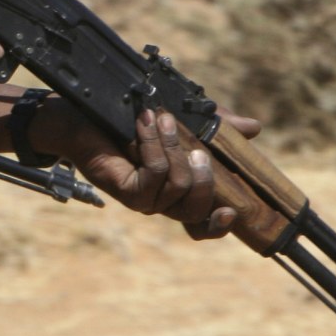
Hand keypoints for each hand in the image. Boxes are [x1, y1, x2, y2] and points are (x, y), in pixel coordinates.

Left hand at [51, 105, 263, 239]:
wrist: (81, 110)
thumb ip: (217, 126)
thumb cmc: (129, 117)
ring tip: (161, 118)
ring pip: (178, 187)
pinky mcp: (125, 189)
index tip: (232, 211)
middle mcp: (160, 201)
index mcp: (177, 190)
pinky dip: (155, 146)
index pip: (201, 224)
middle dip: (203, 177)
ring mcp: (141, 198)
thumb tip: (254, 128)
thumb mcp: (184, 117)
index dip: (218, 226)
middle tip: (197, 148)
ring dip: (172, 147)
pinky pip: (154, 175)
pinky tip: (145, 124)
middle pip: (196, 211)